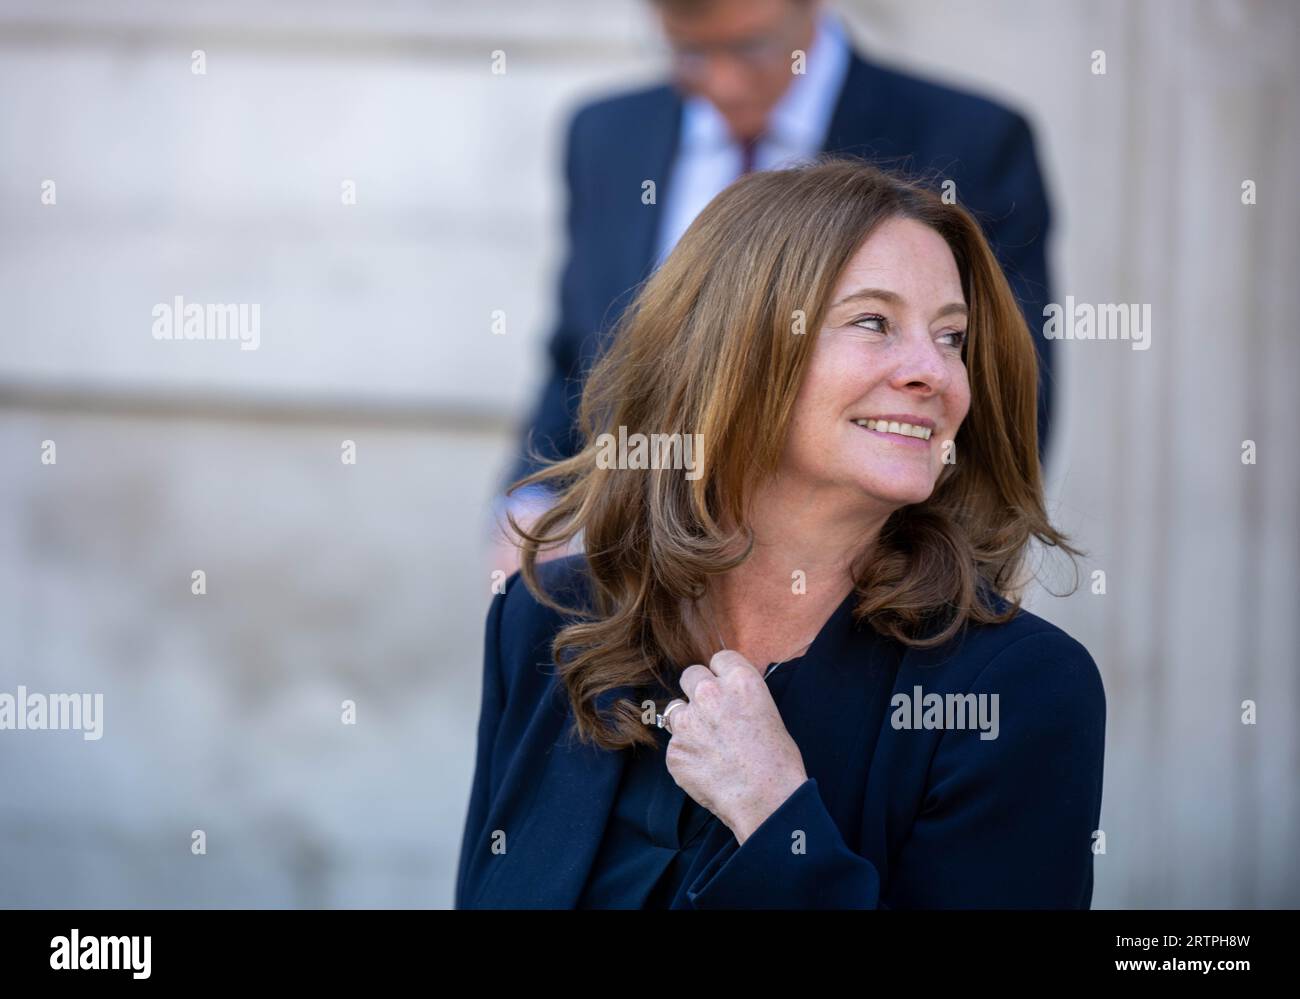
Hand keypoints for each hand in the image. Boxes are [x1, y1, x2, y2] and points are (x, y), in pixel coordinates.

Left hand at [663, 650, 808, 844]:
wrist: (766, 801)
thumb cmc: (778, 762)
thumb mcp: (769, 713)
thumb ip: (742, 697)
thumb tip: (728, 694)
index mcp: (739, 680)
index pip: (719, 658)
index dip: (722, 674)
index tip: (724, 687)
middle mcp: (709, 694)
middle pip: (690, 675)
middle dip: (698, 690)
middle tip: (711, 712)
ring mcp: (687, 722)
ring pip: (676, 709)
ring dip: (688, 722)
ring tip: (709, 745)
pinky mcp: (674, 750)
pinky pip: (675, 744)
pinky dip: (687, 754)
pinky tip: (706, 768)